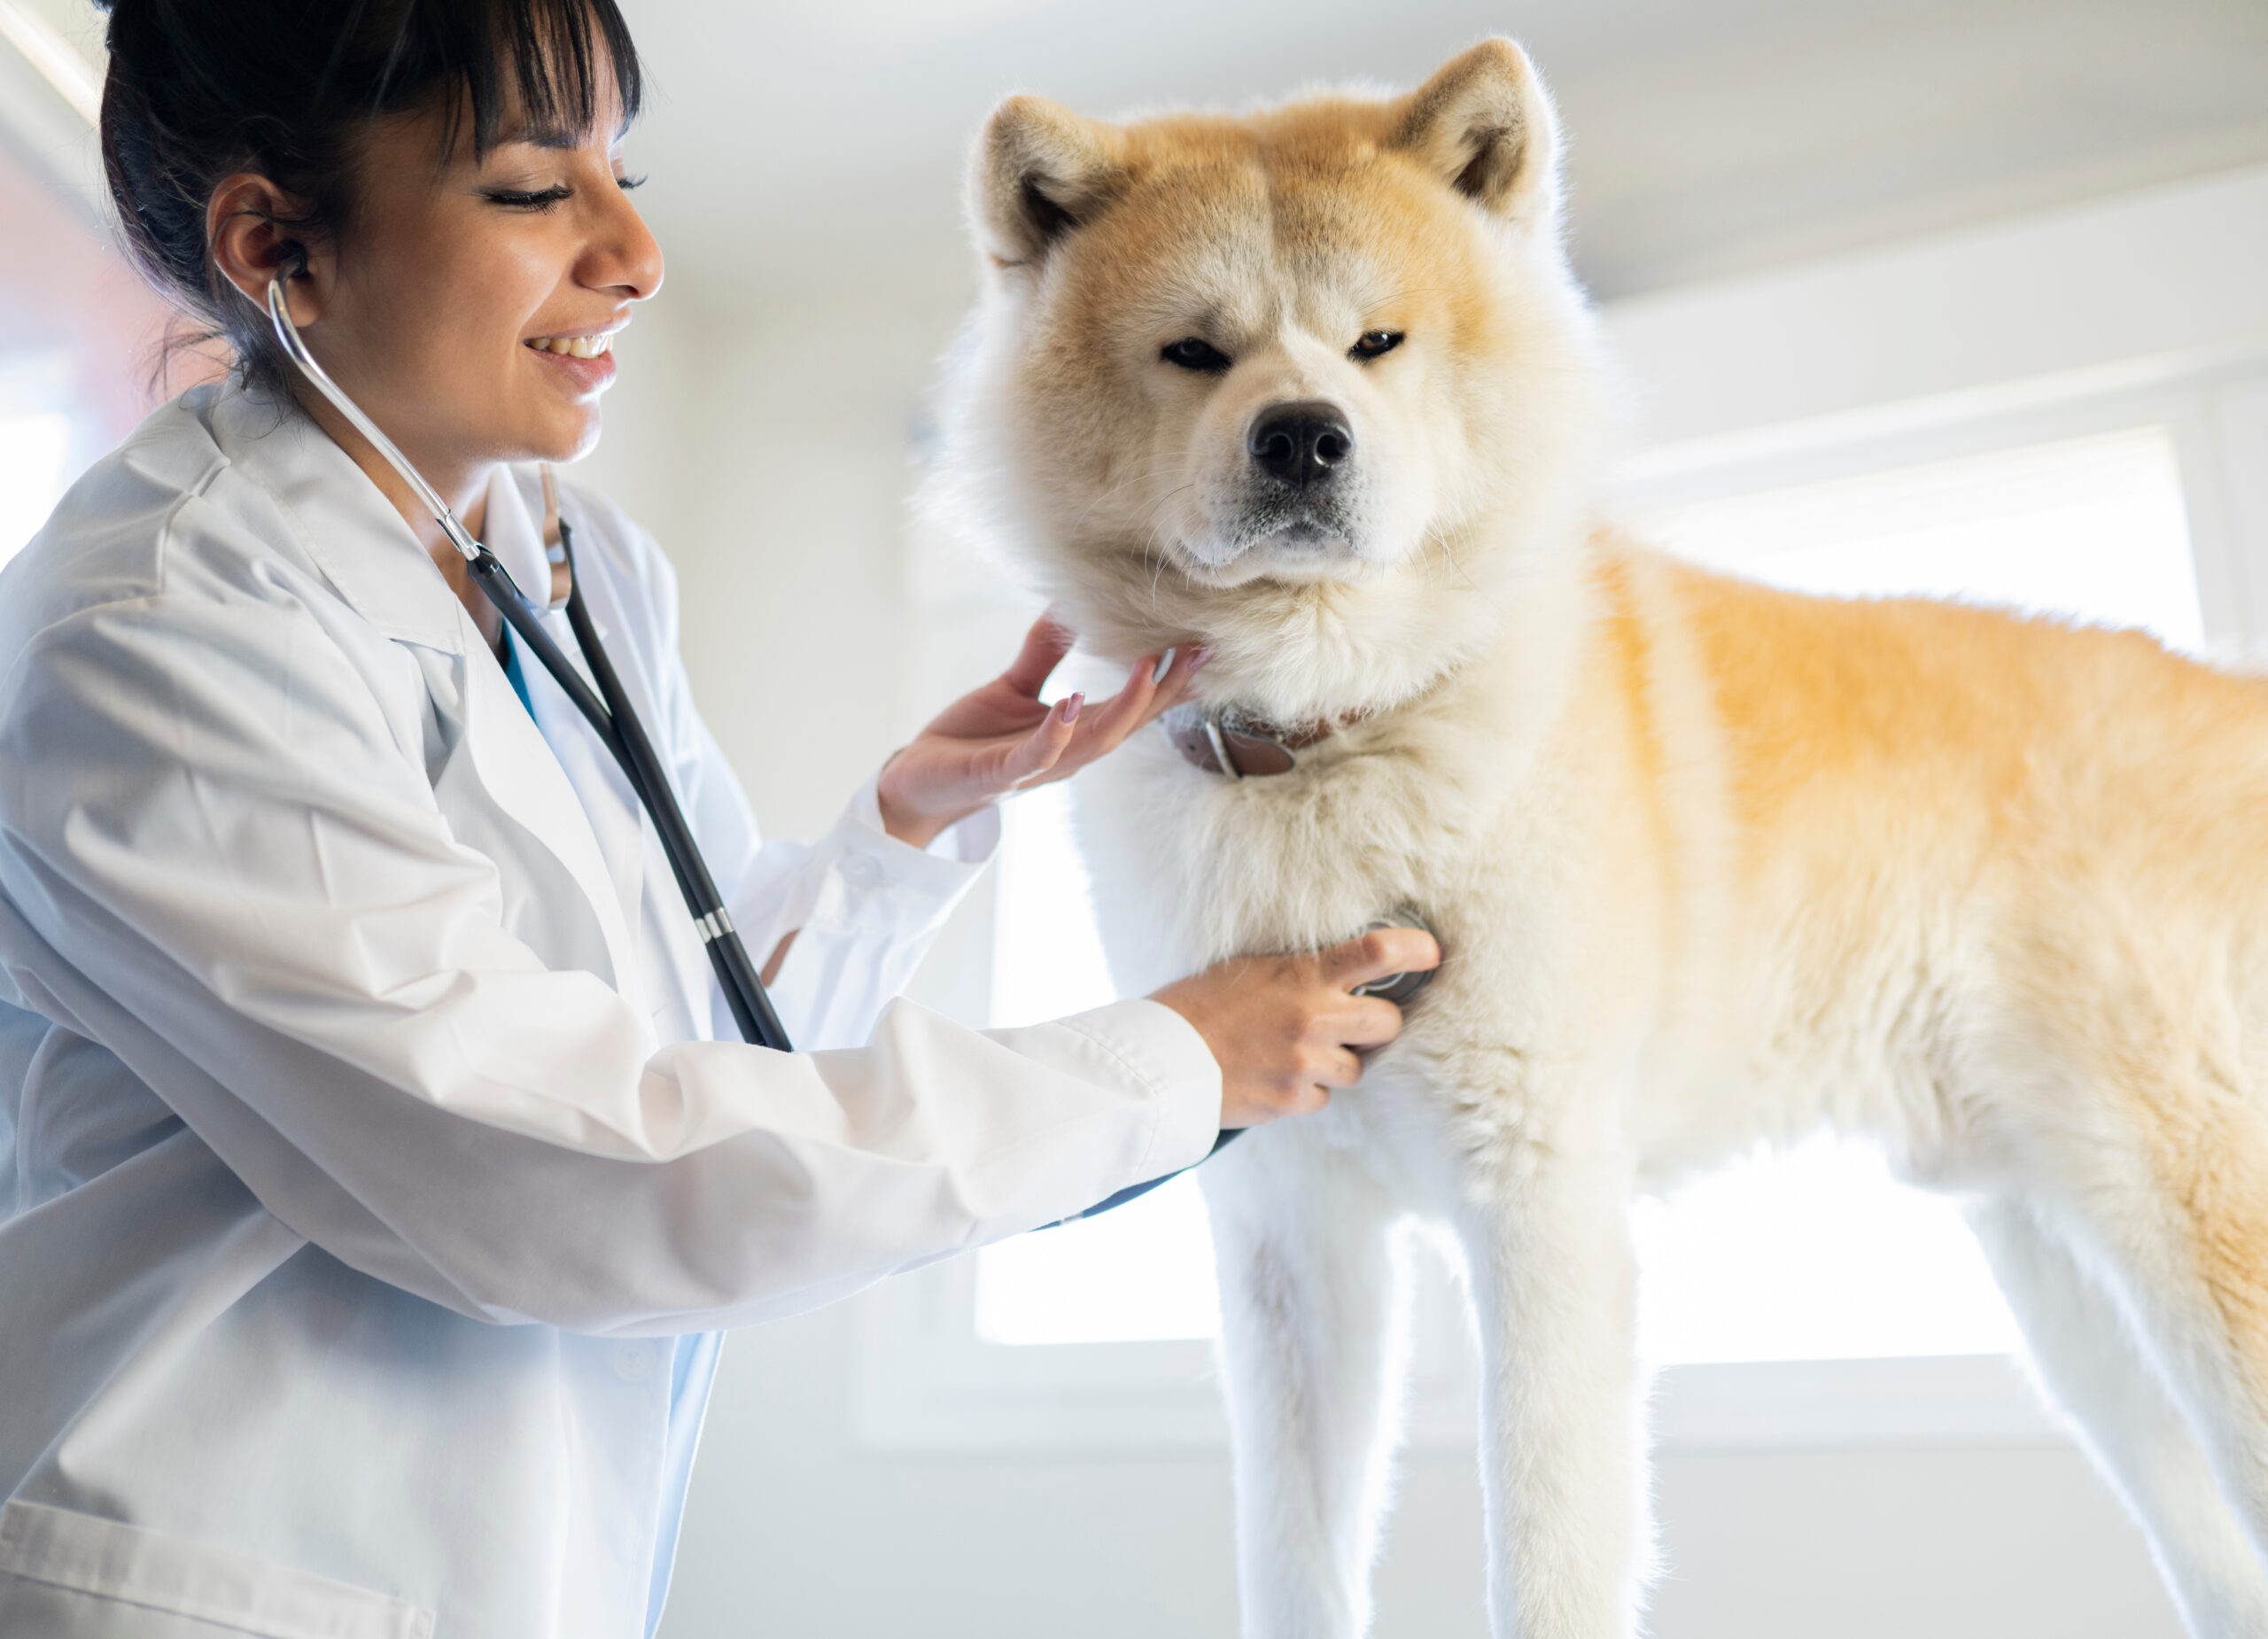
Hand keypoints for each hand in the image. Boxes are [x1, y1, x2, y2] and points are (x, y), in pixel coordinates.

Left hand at [875, 613, 1207, 847]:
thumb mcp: (1013, 688)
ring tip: (1147, 667)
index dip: (1169, 681)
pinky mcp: (1001, 775)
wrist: (915, 782)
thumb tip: (1067, 606)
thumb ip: (1043, 654)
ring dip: (1125, 706)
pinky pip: (1036, 756)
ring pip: (1096, 741)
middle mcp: (1067, 755)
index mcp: (1074, 733)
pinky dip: (1056, 732)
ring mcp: (1037, 768)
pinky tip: (1070, 702)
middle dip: (1165, 691)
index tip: (1202, 647)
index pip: (1134, 707)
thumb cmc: (968, 740)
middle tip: (1197, 653)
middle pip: (1129, 724)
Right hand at [1151, 928, 1443, 1128]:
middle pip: (1387, 1022)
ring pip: (1357, 1068)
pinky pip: (1323, 1097)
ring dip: (1338, 1062)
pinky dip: (1306, 1090)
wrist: (1160, 1060)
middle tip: (1356, 1020)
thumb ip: (1301, 972)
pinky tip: (1274, 1076)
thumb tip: (1344, 974)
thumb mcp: (1251, 969)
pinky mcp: (1292, 1100)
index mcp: (1302, 975)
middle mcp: (1313, 1018)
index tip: (1432, 954)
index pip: (1378, 953)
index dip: (1416, 951)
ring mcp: (1305, 1063)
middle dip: (1379, 1024)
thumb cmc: (1198, 1005)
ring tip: (1294, 1051)